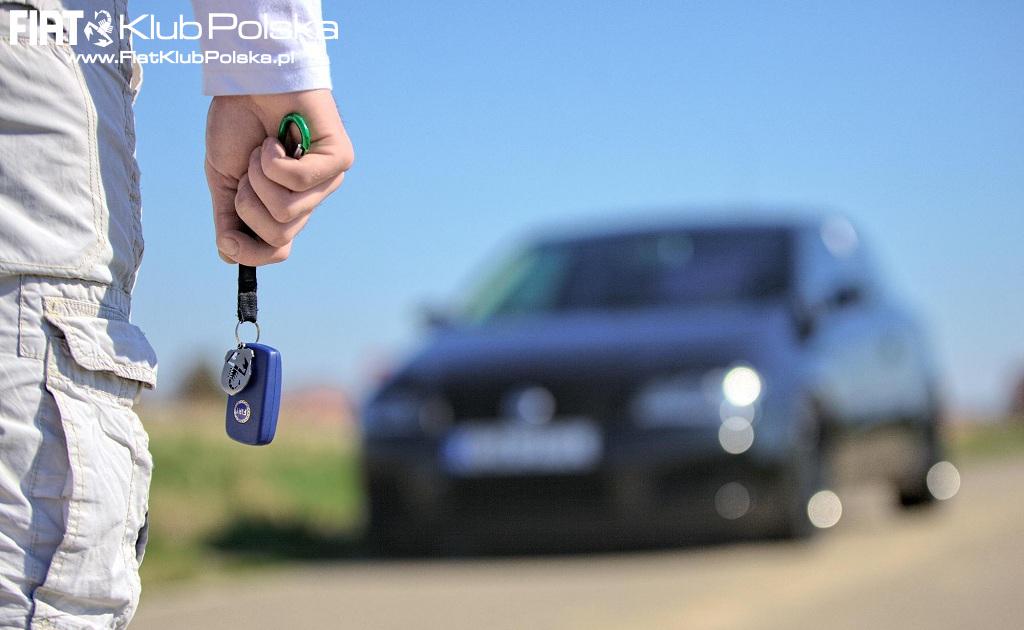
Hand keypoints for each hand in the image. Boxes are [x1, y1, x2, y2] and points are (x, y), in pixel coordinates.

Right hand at [204, 89, 353, 265]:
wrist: (250, 79)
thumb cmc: (240, 122)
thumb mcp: (224, 178)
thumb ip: (228, 218)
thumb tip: (229, 255)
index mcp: (285, 204)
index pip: (278, 250)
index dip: (251, 252)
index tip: (229, 238)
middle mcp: (311, 197)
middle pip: (278, 236)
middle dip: (247, 204)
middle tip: (248, 170)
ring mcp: (328, 180)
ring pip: (286, 212)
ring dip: (259, 177)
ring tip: (263, 149)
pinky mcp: (339, 160)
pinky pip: (299, 181)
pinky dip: (273, 160)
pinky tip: (276, 139)